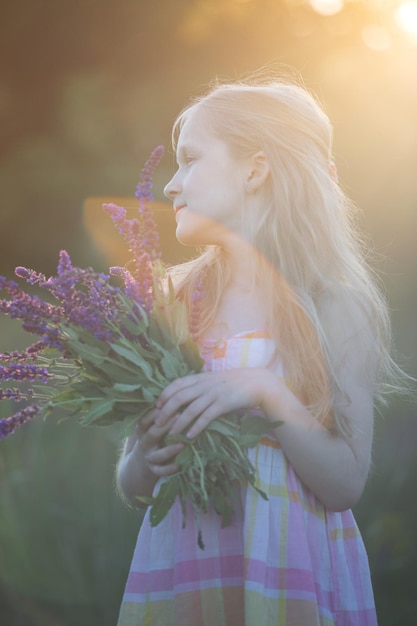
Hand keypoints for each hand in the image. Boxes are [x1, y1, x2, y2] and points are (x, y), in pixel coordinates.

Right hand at [136, 408, 183, 476]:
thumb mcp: (153, 423)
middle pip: (152, 434)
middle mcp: (144, 442)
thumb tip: (179, 391)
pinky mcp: (154, 470)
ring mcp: (149, 457)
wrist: (142, 462)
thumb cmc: (154, 435)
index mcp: (142, 429)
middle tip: (179, 417)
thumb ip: (162, 412)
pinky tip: (179, 466)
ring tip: (182, 444)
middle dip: (165, 426)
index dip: (156, 412)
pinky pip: (160, 471)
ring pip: (157, 454)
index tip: (170, 403)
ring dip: (169, 450)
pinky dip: (169, 469)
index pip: (145, 419)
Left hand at [155, 368, 273, 438]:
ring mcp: (214, 394)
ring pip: (190, 409)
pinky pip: (206, 416)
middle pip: (179, 397)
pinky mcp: (223, 404)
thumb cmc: (235, 383)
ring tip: (171, 434)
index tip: (156, 405)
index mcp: (201, 377)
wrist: (257, 383)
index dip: (165, 394)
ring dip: (179, 422)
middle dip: (166, 411)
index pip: (177, 383)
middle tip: (157, 423)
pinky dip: (196, 427)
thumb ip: (201, 385)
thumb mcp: (214, 380)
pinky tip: (190, 436)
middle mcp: (205, 384)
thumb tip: (186, 396)